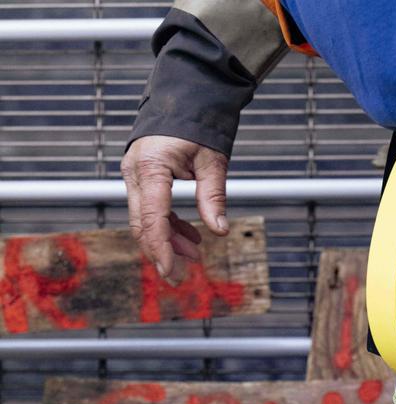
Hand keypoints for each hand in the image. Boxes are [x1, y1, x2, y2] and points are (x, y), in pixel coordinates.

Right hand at [121, 135, 228, 279]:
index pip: (153, 219)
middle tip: (182, 277)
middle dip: (161, 253)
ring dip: (168, 241)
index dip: (162, 250)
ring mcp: (135, 174)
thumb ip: (213, 196)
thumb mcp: (212, 160)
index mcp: (151, 167)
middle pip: (142, 225)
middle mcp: (136, 173)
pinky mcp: (141, 177)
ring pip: (146, 220)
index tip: (173, 273)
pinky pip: (151, 209)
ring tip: (195, 255)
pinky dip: (168, 226)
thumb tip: (219, 231)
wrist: (186, 92)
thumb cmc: (199, 121)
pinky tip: (190, 237)